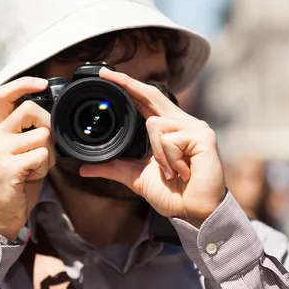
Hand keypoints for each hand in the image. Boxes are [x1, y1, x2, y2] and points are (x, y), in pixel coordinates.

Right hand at [0, 77, 55, 239]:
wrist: (1, 215)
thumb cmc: (17, 182)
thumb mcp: (21, 151)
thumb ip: (30, 132)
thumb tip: (52, 116)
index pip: (4, 94)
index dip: (24, 83)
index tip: (43, 84)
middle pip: (31, 110)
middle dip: (49, 127)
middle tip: (45, 149)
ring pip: (43, 135)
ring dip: (49, 154)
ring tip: (36, 167)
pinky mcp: (8, 167)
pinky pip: (42, 155)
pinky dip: (44, 167)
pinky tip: (32, 177)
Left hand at [80, 68, 225, 227]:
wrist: (194, 214)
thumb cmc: (173, 195)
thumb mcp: (136, 177)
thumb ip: (114, 168)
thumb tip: (85, 168)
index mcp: (168, 130)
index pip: (146, 101)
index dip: (129, 86)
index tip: (108, 75)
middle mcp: (182, 123)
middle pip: (152, 95)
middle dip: (128, 84)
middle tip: (107, 74)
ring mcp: (195, 127)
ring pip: (154, 124)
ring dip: (157, 154)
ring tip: (171, 172)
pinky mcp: (203, 136)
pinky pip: (170, 139)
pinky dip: (169, 160)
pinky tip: (182, 172)